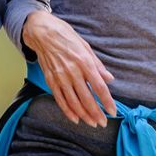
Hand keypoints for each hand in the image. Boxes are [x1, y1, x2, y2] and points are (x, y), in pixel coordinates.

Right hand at [21, 10, 114, 127]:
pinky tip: (75, 118)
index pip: (99, 86)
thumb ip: (97, 65)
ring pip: (73, 102)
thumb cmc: (66, 36)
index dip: (107, 101)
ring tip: (92, 123)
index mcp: (84, 61)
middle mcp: (72, 71)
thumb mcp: (85, 46)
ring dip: (84, 115)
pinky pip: (60, 99)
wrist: (42, 32)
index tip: (112, 111)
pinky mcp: (50, 80)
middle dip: (96, 113)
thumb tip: (109, 78)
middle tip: (103, 123)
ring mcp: (60, 77)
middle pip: (87, 98)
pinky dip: (68, 111)